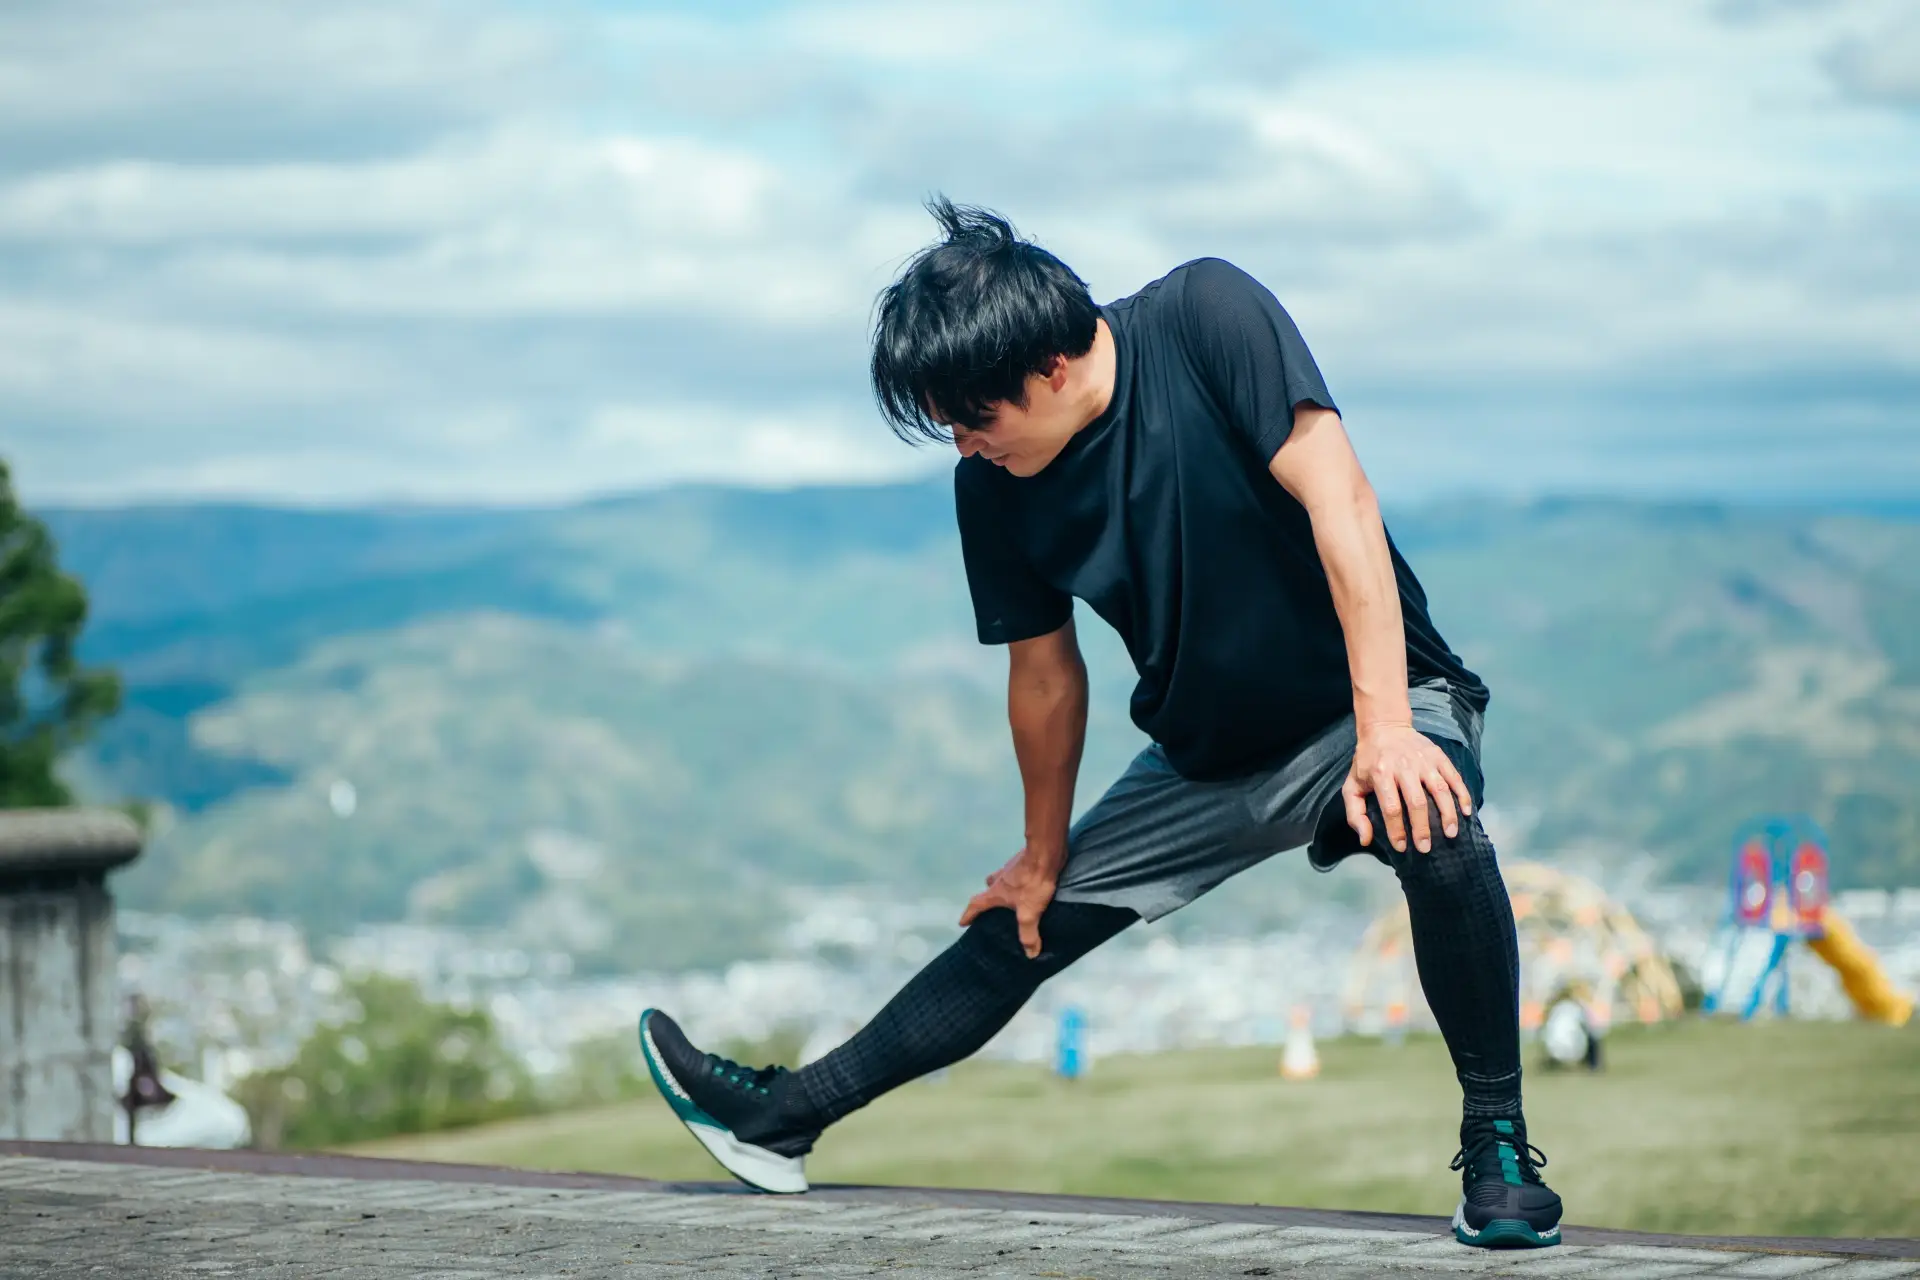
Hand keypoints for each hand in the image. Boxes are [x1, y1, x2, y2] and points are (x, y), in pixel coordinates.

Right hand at [959, 845, 1059, 958]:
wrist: (1046, 853)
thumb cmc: (1033, 882)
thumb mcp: (1030, 912)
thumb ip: (1028, 933)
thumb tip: (1030, 954)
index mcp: (995, 892)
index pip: (975, 905)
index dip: (968, 915)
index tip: (962, 923)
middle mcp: (999, 879)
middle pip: (989, 888)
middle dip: (989, 898)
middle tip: (993, 907)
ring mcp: (1011, 868)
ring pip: (1003, 879)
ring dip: (1005, 887)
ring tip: (1016, 897)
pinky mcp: (1025, 861)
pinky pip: (1018, 873)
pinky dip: (1021, 879)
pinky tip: (1031, 885)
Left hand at [1344, 723, 1472, 854]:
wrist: (1385, 727)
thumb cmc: (1368, 762)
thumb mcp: (1353, 785)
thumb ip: (1355, 813)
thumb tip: (1365, 840)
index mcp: (1380, 773)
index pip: (1391, 807)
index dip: (1397, 830)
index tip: (1402, 847)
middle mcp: (1404, 766)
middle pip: (1417, 802)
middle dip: (1422, 828)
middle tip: (1426, 848)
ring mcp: (1423, 760)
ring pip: (1439, 790)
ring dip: (1448, 814)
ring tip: (1451, 834)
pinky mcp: (1438, 756)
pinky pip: (1454, 777)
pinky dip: (1463, 795)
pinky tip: (1467, 812)